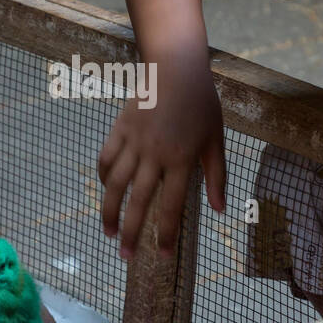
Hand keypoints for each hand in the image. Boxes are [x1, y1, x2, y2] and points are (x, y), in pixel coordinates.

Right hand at [98, 60, 226, 257]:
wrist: (175, 65)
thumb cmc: (202, 103)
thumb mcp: (216, 139)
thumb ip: (217, 176)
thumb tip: (219, 210)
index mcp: (181, 159)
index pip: (171, 206)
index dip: (166, 234)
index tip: (162, 256)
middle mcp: (154, 154)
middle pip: (138, 201)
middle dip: (131, 233)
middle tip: (125, 257)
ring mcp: (134, 141)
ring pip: (115, 184)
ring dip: (110, 211)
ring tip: (109, 232)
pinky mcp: (120, 129)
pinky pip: (106, 159)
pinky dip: (103, 178)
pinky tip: (105, 192)